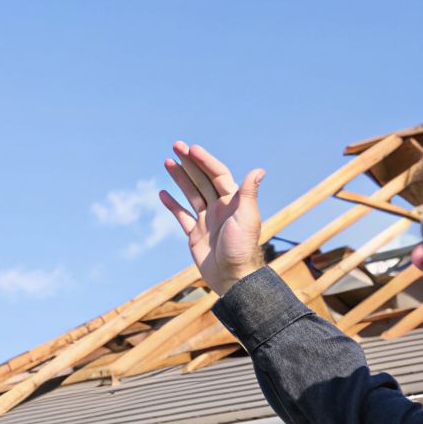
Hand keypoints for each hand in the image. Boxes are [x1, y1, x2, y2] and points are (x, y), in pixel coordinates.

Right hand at [159, 141, 265, 294]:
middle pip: (202, 179)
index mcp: (232, 201)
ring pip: (191, 193)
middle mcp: (219, 207)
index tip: (191, 149)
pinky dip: (172, 204)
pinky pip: (182, 215)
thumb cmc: (242, 249)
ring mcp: (206, 220)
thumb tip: (259, 170)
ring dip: (179, 178)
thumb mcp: (248, 219)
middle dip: (189, 162)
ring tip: (167, 162)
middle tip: (176, 145)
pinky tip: (162, 193)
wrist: (233, 278)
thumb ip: (249, 194)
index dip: (205, 160)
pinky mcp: (196, 234)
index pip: (217, 174)